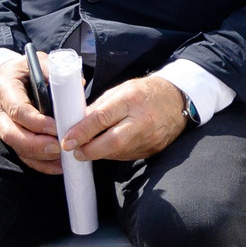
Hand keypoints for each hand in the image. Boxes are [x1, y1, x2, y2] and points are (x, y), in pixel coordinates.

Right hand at [0, 58, 62, 174]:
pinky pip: (22, 154)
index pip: (18, 110)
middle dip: (37, 144)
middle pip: (13, 135)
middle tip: (59, 147)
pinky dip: (40, 164)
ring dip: (40, 157)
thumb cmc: (20, 72)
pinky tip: (58, 167)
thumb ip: (52, 70)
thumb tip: (78, 83)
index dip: (37, 122)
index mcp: (6, 91)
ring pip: (17, 147)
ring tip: (62, 159)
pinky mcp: (11, 137)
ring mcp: (3, 127)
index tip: (56, 126)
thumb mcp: (33, 62)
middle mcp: (1, 112)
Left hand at [58, 76, 189, 162]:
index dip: (82, 132)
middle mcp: (141, 120)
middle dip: (90, 150)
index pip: (101, 118)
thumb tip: (78, 124)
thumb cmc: (145, 93)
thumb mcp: (120, 90)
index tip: (67, 140)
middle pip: (112, 142)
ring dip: (100, 152)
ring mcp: (150, 137)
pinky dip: (115, 153)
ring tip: (91, 148)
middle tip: (76, 152)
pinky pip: (128, 155)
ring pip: (118, 152)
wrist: (178, 100)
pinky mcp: (153, 149)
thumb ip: (99, 107)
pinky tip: (110, 147)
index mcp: (130, 100)